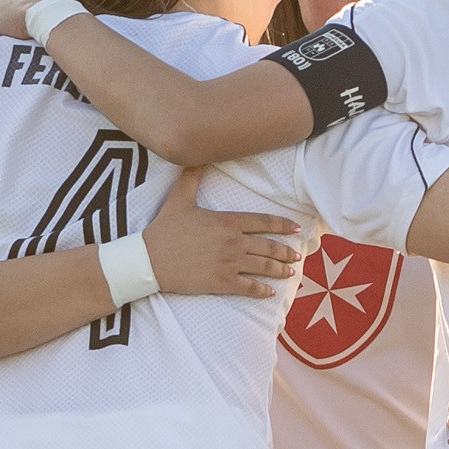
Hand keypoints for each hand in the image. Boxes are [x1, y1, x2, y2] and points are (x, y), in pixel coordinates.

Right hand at [140, 168, 304, 299]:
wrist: (150, 260)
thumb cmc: (164, 229)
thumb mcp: (179, 199)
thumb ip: (192, 177)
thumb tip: (199, 155)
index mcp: (227, 222)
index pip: (262, 223)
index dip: (281, 225)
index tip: (295, 229)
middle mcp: (233, 243)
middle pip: (268, 247)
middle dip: (286, 252)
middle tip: (298, 256)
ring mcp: (229, 264)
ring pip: (262, 267)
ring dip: (280, 270)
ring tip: (291, 272)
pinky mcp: (221, 283)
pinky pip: (248, 287)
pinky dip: (262, 290)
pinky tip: (271, 293)